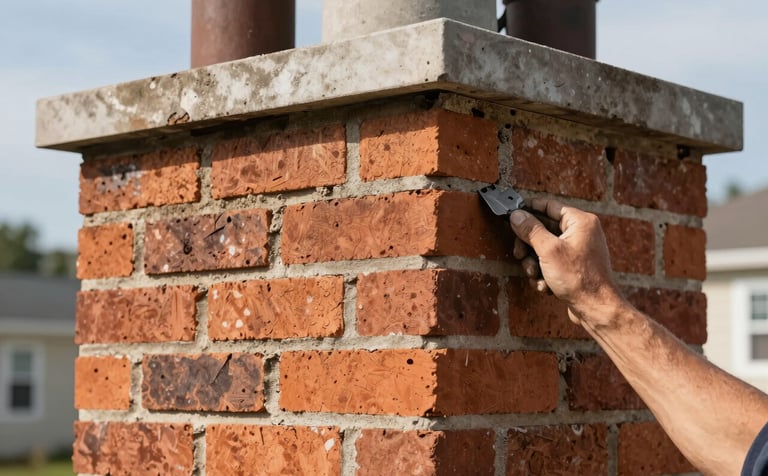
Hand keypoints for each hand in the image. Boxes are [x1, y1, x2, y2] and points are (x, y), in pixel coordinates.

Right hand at [509, 198, 623, 326]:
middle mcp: (581, 232)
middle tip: (520, 254)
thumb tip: (516, 215)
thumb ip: (530, 230)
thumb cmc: (579, 279)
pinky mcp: (573, 266)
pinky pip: (551, 262)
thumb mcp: (548, 250)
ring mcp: (577, 250)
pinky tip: (545, 285)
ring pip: (544, 248)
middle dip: (529, 246)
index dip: (528, 210)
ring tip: (535, 275)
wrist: (596, 309)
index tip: (512, 215)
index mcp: (580, 222)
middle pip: (543, 229)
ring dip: (534, 263)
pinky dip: (544, 273)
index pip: (548, 206)